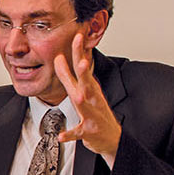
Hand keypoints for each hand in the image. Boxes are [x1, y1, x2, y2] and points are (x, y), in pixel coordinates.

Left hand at [53, 33, 120, 162]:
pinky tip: (61, 136)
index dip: (80, 52)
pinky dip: (70, 134)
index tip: (77, 36)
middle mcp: (91, 99)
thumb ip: (76, 75)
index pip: (83, 67)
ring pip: (85, 105)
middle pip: (86, 82)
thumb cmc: (97, 112)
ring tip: (79, 95)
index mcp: (90, 88)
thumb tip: (67, 56)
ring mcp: (91, 115)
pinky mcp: (89, 131)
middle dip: (83, 72)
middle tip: (81, 60)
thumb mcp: (88, 90)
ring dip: (82, 99)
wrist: (113, 138)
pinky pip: (78, 132)